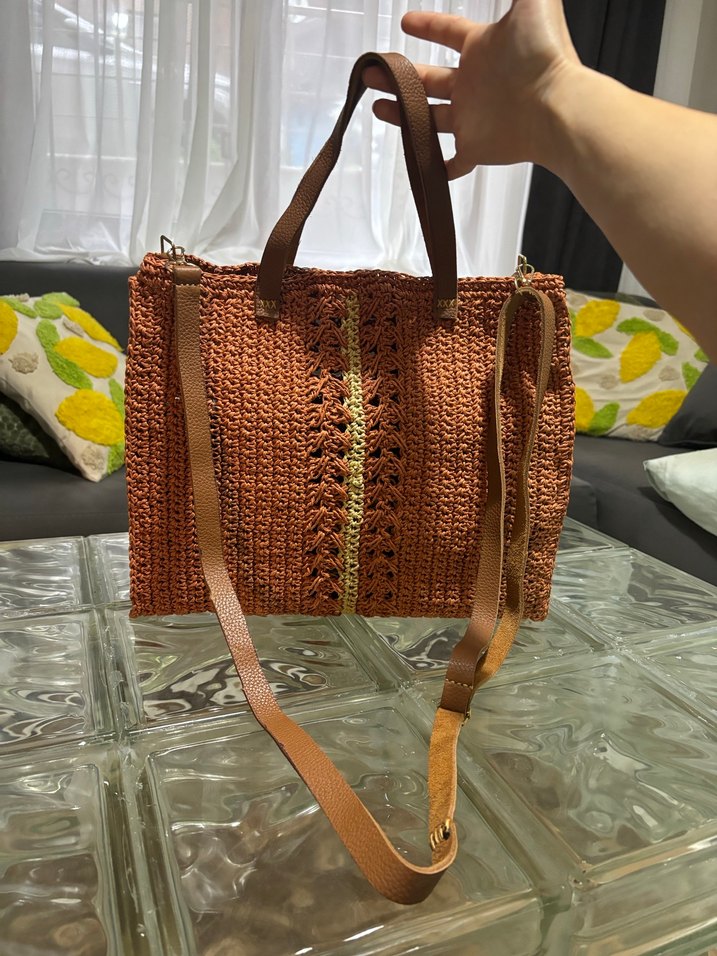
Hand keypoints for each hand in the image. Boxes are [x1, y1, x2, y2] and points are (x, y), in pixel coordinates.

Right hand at [364, 1, 580, 177]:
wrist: (557, 108)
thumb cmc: (546, 55)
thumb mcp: (532, 0)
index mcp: (483, 49)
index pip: (449, 33)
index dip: (428, 27)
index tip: (406, 23)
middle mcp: (475, 83)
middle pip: (429, 80)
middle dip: (398, 76)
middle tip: (372, 73)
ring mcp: (473, 118)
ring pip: (429, 118)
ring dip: (403, 114)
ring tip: (376, 107)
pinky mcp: (475, 148)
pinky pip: (452, 163)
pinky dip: (436, 167)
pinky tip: (420, 163)